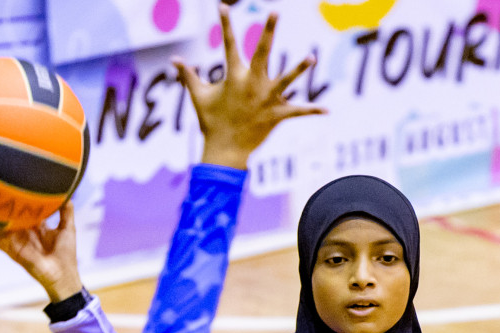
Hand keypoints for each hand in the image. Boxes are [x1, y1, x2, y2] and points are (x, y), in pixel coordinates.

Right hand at [0, 202, 82, 303]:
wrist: (61, 274)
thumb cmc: (66, 253)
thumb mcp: (67, 227)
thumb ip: (66, 211)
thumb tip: (67, 194)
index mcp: (37, 225)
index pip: (26, 207)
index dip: (22, 196)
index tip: (18, 179)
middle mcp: (24, 230)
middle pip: (11, 212)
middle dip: (4, 201)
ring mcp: (15, 238)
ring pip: (0, 222)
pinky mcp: (10, 248)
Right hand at [173, 8, 325, 169]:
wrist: (224, 151)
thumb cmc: (211, 122)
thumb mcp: (198, 96)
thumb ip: (188, 75)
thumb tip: (173, 59)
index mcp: (233, 77)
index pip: (228, 45)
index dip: (225, 24)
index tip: (223, 6)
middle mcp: (251, 84)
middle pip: (262, 52)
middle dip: (268, 31)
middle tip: (275, 12)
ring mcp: (266, 99)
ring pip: (286, 80)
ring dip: (299, 69)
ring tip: (312, 57)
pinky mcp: (276, 115)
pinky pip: (297, 112)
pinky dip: (311, 111)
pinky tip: (327, 111)